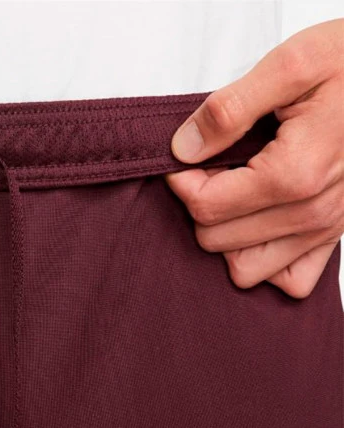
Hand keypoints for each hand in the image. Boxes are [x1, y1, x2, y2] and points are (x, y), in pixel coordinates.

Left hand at [165, 19, 343, 297]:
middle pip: (215, 239)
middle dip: (203, 204)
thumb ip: (229, 109)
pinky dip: (266, 259)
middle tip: (216, 166)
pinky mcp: (335, 236)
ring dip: (228, 236)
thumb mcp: (290, 64)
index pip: (204, 206)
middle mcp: (312, 212)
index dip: (183, 180)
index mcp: (294, 173)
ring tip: (236, 193)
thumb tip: (183, 149)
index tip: (191, 153)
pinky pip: (289, 280)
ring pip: (244, 269)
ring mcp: (326, 229)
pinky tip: (260, 221)